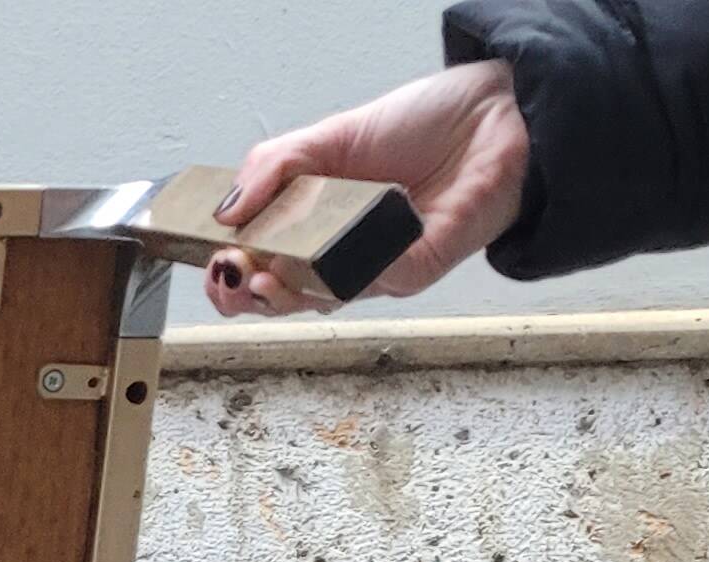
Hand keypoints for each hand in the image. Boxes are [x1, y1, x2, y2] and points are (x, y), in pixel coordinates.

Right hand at [205, 60, 530, 314]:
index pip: (258, 265)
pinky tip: (321, 252)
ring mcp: (375, 268)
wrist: (497, 114)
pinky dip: (341, 269)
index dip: (228, 274)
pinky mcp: (412, 269)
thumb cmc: (425, 124)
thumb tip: (225, 209)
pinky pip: (369, 279)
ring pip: (318, 300)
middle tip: (230, 277)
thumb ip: (273, 165)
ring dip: (282, 294)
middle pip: (280, 298)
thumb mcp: (332, 134)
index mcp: (314, 226)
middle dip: (244, 296)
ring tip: (259, 274)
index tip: (210, 263)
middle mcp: (340, 255)